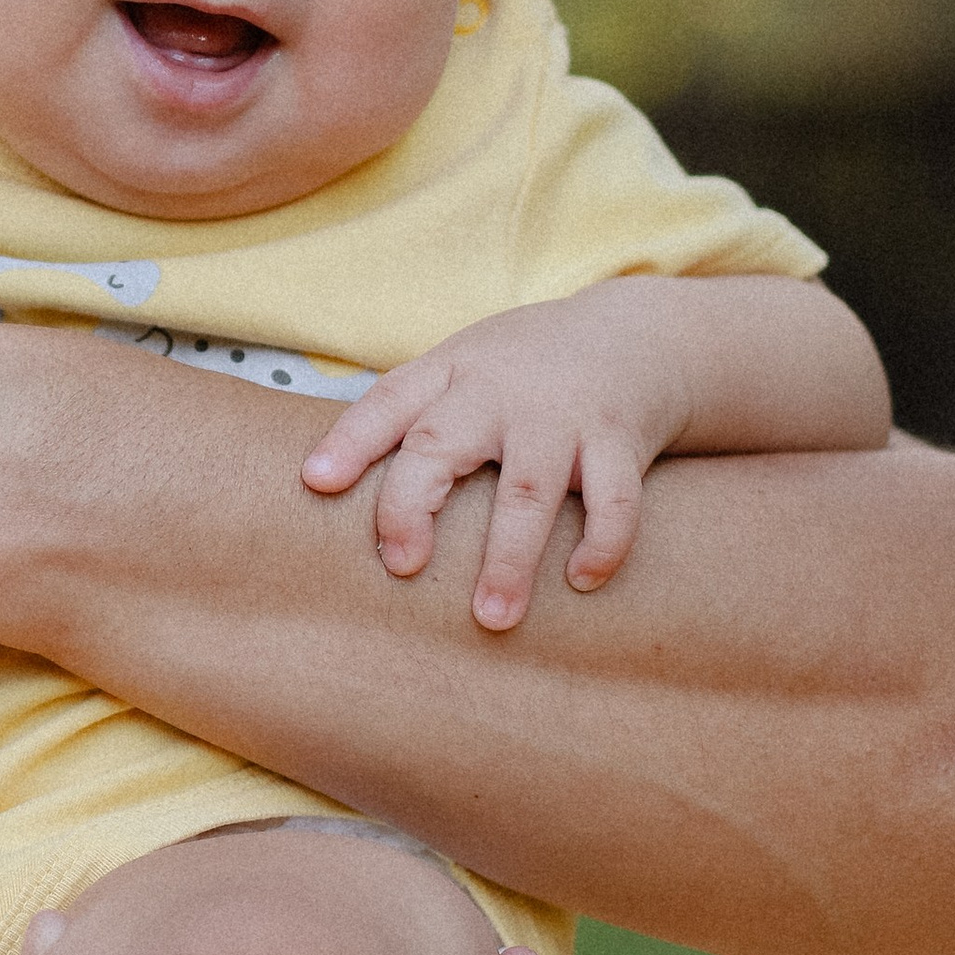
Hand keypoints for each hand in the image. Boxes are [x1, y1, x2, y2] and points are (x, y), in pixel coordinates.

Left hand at [299, 298, 679, 630]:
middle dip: (413, 508)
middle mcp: (499, 392)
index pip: (388, 403)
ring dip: (510, 559)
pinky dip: (602, 542)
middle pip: (441, 447)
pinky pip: (613, 499)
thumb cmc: (526, 370)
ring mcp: (561, 416)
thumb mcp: (464, 368)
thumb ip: (410, 417)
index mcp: (451, 374)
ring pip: (527, 491)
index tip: (317, 483)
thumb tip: (329, 487)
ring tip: (493, 618)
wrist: (637, 336)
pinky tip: (581, 579)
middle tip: (402, 568)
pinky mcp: (620, 439)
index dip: (350, 441)